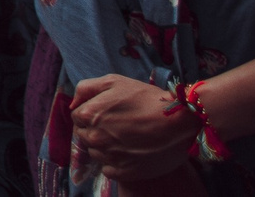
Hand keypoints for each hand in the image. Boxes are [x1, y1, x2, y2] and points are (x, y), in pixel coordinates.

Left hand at [72, 76, 198, 178]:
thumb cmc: (147, 99)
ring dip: (106, 148)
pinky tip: (130, 153)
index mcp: (88, 115)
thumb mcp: (114, 81)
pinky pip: (109, 170)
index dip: (91, 115)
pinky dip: (115, 164)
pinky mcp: (123, 172)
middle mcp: (94, 137)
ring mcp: (109, 157)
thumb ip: (86, 89)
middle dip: (96, 131)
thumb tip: (74, 103)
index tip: (107, 115)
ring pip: (96, 154)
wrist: (180, 122)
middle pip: (84, 136)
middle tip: (118, 127)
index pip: (77, 118)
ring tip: (127, 139)